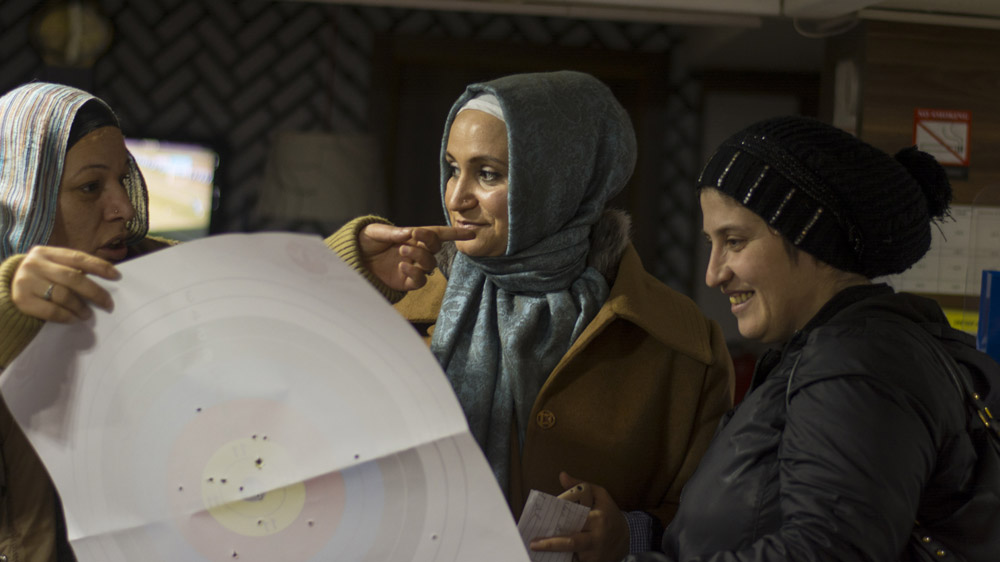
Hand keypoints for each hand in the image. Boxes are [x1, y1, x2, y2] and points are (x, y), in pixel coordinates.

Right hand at [10, 245, 120, 322]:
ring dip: (81, 307)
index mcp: (46, 252)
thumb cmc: (40, 277)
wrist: (6, 288)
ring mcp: (26, 281)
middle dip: (95, 292)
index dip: (100, 267)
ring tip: (88, 314)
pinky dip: (67, 316)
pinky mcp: (21, 300)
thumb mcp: (52, 266)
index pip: (79, 258)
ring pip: (63, 295)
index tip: (117, 276)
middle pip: (73, 278)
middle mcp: (35, 264)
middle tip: (108, 304)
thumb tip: (107, 279)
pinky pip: (52, 310)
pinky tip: (74, 318)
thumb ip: (72, 269)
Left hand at [358, 223, 472, 291]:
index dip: (454, 233)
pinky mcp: (406, 282)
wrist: (352, 261)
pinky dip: (414, 272)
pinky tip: (402, 266)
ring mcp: (412, 267)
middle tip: (414, 235)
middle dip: (428, 241)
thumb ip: (392, 232)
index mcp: (412, 237)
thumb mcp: (375, 232)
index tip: (470, 232)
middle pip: (435, 248)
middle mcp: (416, 252)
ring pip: (430, 264)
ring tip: (402, 251)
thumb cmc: (364, 242)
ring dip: (420, 256)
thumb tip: (409, 232)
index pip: (437, 234)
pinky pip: (419, 280)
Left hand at [530, 472, 629, 561]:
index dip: (559, 521)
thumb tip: (562, 475)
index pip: (575, 520)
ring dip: (556, 555)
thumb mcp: (600, 494)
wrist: (628, 537)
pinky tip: (554, 558)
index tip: (541, 525)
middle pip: (572, 543)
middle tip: (533, 544)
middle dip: (551, 544)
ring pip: (573, 556)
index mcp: (598, 519)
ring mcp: (596, 555)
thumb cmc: (610, 513)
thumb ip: (580, 485)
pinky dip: (565, 560)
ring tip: (539, 553)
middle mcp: (597, 538)